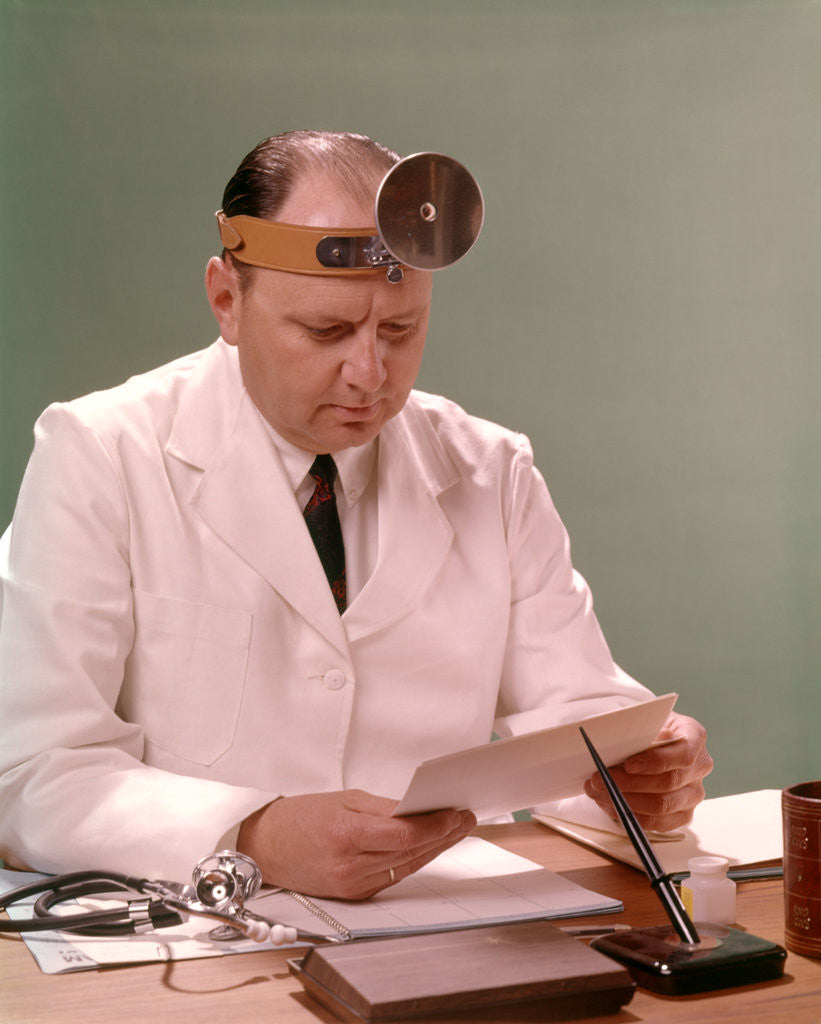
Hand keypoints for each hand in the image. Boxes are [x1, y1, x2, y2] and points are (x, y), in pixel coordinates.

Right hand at [236, 789, 475, 898]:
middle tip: (465, 818)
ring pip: (406, 867)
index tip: (455, 812)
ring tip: (456, 829)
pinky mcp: (355, 895)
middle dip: (442, 835)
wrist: (265, 848)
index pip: (403, 836)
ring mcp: (353, 886)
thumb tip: (421, 810)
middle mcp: (350, 867)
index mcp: (345, 836)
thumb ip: (385, 808)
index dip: (435, 826)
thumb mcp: (343, 799)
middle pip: (410, 853)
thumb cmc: (301, 818)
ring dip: (434, 848)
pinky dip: (413, 860)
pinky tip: (430, 846)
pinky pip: (393, 876)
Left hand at [583, 711, 712, 831]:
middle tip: (599, 779)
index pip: (683, 754)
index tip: (628, 764)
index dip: (655, 761)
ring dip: (625, 801)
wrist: (646, 742)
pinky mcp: (683, 814)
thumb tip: (643, 740)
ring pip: (662, 805)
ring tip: (598, 792)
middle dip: (629, 782)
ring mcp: (694, 793)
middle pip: (669, 782)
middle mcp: (700, 766)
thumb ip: (644, 731)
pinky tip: (611, 805)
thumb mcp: (643, 721)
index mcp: (695, 736)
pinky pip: (659, 823)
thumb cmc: (644, 729)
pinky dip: (631, 815)